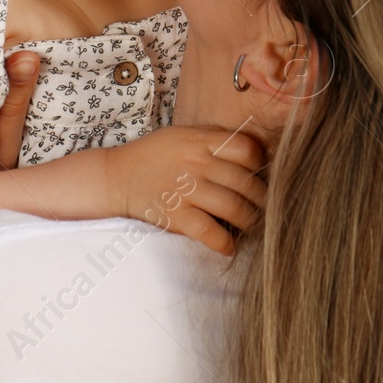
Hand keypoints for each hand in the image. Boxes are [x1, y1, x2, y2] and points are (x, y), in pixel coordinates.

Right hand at [102, 126, 265, 255]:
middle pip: (245, 182)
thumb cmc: (155, 155)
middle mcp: (196, 164)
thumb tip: (254, 153)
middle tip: (265, 206)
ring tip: (251, 225)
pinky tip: (229, 246)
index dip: (260, 163)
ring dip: (249, 221)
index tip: (260, 174)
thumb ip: (215, 140)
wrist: (116, 177)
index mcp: (200, 142)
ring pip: (234, 208)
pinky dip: (224, 243)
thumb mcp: (184, 135)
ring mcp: (185, 190)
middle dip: (261, 198)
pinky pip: (209, 232)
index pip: (246, 149)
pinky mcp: (174, 216)